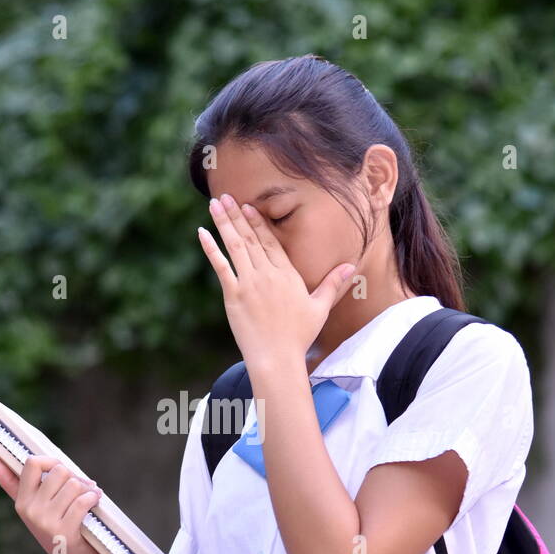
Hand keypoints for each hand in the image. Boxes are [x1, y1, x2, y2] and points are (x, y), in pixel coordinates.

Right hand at [0, 454, 104, 553]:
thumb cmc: (55, 528)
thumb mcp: (33, 507)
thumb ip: (13, 483)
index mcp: (22, 501)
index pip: (32, 463)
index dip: (51, 462)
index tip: (61, 471)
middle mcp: (30, 511)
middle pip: (59, 471)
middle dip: (74, 477)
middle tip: (81, 486)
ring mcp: (46, 522)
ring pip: (73, 485)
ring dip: (87, 488)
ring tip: (90, 495)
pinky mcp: (64, 532)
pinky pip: (82, 501)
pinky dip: (93, 498)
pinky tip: (94, 500)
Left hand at [198, 193, 354, 369]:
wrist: (277, 357)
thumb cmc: (299, 336)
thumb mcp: (320, 307)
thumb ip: (332, 283)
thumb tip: (351, 266)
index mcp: (287, 274)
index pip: (270, 241)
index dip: (258, 222)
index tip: (248, 206)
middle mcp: (267, 274)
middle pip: (251, 238)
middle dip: (237, 215)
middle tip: (225, 196)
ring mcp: (249, 283)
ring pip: (235, 246)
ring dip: (224, 223)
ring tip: (214, 204)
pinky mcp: (233, 295)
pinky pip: (221, 266)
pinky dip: (211, 248)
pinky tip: (202, 232)